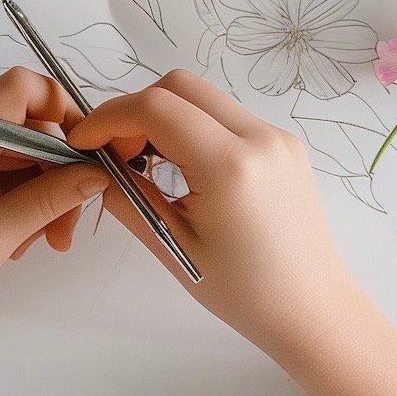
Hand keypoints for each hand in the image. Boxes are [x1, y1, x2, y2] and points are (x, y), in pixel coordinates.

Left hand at [0, 69, 106, 395]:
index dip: (62, 110)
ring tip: (49, 237)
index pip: (22, 88)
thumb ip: (48, 200)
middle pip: (29, 119)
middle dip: (58, 163)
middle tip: (69, 217)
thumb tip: (96, 173)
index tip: (86, 154)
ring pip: (24, 145)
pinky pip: (8, 164)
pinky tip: (25, 233)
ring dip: (46, 185)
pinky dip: (26, 193)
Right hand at [70, 71, 396, 395]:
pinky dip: (194, 127)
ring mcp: (277, 136)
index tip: (84, 143)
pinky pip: (227, 116)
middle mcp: (258, 136)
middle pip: (179, 86)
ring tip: (147, 164)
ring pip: (204, 97)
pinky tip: (183, 169)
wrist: (312, 309)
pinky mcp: (285, 145)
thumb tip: (100, 166)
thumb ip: (129, 197)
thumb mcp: (174, 246)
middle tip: (118, 156)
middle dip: (136, 111)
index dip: (109, 118)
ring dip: (165, 116)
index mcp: (229, 164)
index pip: (155, 107)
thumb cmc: (244, 292)